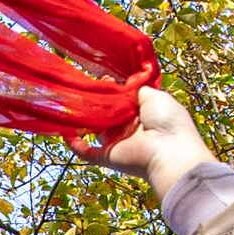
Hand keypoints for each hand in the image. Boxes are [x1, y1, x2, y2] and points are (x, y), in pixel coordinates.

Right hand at [80, 84, 218, 207]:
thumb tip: (125, 84)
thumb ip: (138, 89)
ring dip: (84, 117)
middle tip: (89, 86)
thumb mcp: (156, 97)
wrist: (169, 153)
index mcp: (143, 113)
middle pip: (107, 112)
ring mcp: (117, 142)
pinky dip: (74, 144)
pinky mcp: (108, 155)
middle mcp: (129, 128)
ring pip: (95, 128)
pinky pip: (86, 152)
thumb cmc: (168, 122)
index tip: (106, 79)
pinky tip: (65, 131)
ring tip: (74, 100)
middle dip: (98, 99)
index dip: (114, 88)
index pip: (123, 99)